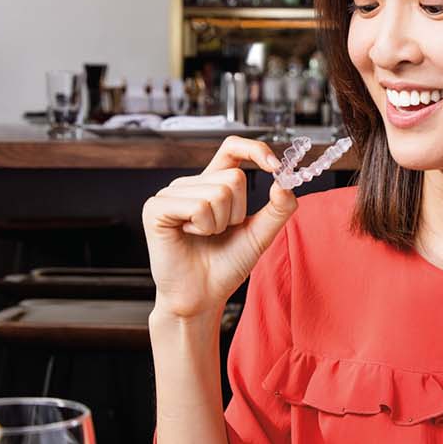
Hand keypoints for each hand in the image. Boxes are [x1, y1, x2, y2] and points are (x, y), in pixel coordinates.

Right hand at [142, 137, 297, 319]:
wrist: (202, 296)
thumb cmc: (226, 265)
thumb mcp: (260, 234)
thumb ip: (278, 209)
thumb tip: (285, 182)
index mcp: (212, 183)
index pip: (232, 147)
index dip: (255, 150)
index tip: (274, 166)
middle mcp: (190, 183)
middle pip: (233, 177)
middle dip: (237, 212)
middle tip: (219, 232)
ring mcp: (170, 194)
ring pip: (217, 192)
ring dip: (219, 223)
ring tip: (204, 236)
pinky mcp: (156, 208)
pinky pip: (197, 205)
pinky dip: (202, 226)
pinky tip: (188, 236)